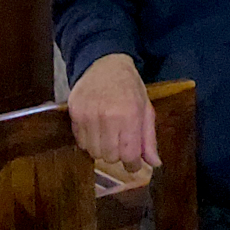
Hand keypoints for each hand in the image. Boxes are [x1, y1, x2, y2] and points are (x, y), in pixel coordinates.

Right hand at [66, 53, 160, 168]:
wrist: (106, 65)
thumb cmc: (129, 87)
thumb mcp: (145, 109)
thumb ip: (149, 138)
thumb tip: (155, 163)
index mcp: (130, 115)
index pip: (129, 155)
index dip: (133, 165)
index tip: (134, 164)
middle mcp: (107, 116)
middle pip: (110, 157)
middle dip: (118, 155)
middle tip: (121, 142)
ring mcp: (88, 115)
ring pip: (93, 152)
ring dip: (102, 149)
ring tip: (108, 134)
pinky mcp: (74, 113)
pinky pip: (80, 142)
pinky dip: (89, 141)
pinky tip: (96, 129)